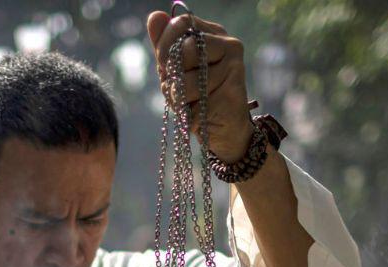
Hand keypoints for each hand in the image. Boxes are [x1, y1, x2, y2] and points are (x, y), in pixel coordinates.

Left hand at [146, 9, 253, 162]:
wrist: (221, 129)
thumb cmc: (196, 97)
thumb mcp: (175, 70)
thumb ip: (165, 45)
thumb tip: (154, 16)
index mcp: (210, 33)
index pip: (179, 24)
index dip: (164, 46)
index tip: (164, 65)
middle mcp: (226, 43)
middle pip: (183, 50)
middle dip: (171, 77)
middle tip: (180, 88)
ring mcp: (233, 65)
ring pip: (185, 81)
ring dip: (178, 99)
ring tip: (191, 103)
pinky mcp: (233, 88)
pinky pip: (195, 102)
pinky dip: (190, 113)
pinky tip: (201, 113)